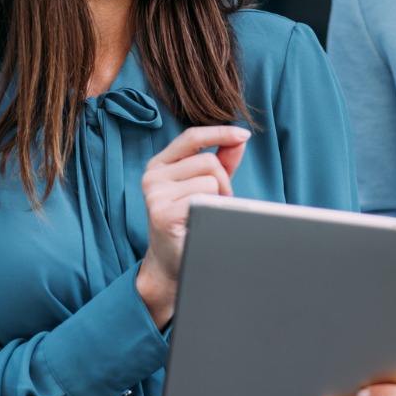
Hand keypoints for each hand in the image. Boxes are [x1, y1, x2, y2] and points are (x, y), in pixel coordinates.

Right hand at [134, 125, 248, 326]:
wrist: (171, 263)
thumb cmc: (189, 222)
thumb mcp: (204, 186)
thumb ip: (222, 161)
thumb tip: (239, 139)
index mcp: (160, 165)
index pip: (191, 137)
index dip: (219, 132)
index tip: (243, 134)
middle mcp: (153, 176)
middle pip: (208, 161)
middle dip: (223, 182)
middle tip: (217, 204)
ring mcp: (155, 194)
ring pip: (209, 179)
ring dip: (219, 197)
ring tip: (207, 214)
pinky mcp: (162, 213)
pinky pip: (204, 198)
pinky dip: (212, 209)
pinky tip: (201, 222)